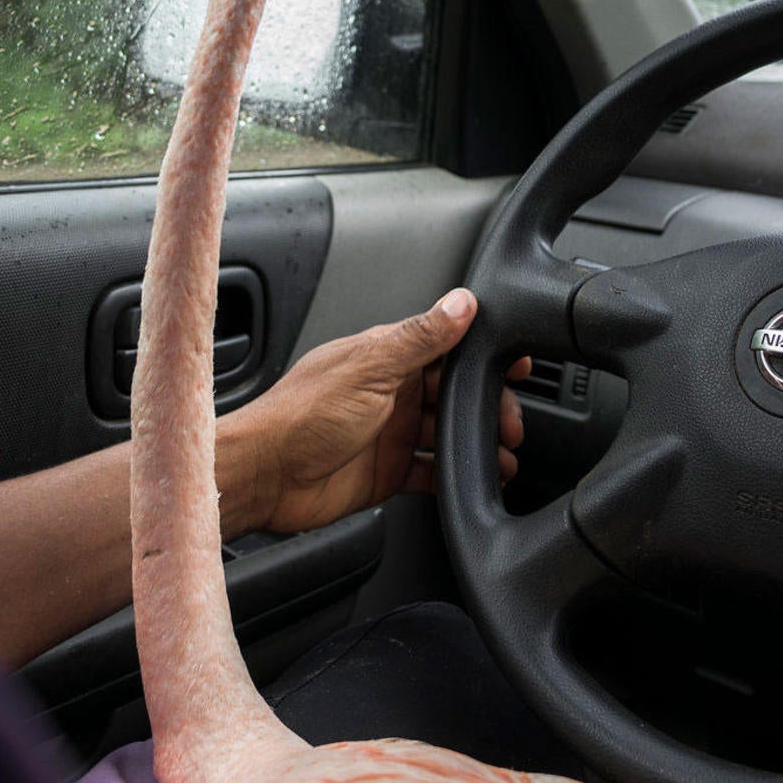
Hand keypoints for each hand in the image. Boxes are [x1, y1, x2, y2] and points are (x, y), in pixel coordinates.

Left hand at [226, 287, 525, 535]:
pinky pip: (432, 472)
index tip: (516, 364)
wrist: (265, 475)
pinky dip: (455, 476)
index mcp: (387, 357)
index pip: (447, 346)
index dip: (483, 353)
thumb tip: (461, 302)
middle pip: (455, 393)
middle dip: (488, 406)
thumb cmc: (302, 415)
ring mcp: (390, 432)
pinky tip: (475, 481)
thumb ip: (420, 337)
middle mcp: (392, 392)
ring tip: (504, 457)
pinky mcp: (387, 471)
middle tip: (511, 423)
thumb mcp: (370, 367)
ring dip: (477, 443)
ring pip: (449, 434)